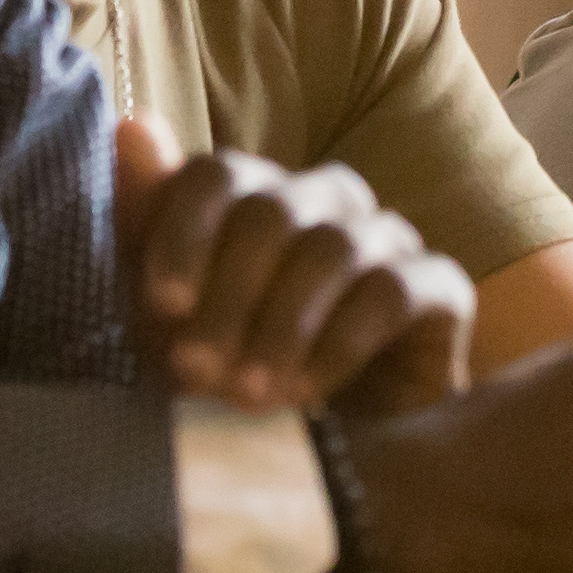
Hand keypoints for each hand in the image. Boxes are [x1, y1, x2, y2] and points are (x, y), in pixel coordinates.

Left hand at [115, 112, 472, 412]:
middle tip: (196, 369)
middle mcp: (327, 199)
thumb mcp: (169, 308)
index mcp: (257, 193)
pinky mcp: (438, 285)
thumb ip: (147, 220)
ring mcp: (387, 238)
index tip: (160, 303)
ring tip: (248, 394)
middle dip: (228, 294)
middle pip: (273, 212)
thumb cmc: (236, 363)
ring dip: (280, 326)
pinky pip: (389, 293)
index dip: (185, 232)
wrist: (330, 446)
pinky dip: (338, 345)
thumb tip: (133, 126)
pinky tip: (305, 392)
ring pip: (332, 248)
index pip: (217, 174)